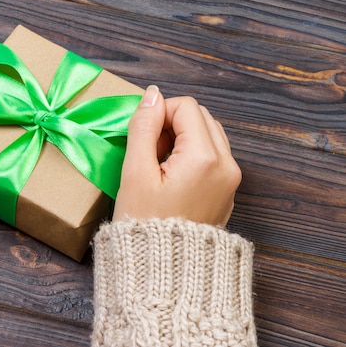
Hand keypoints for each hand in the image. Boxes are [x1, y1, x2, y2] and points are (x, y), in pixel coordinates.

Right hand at [114, 86, 241, 226]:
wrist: (165, 274)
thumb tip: (152, 94)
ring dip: (182, 138)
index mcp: (205, 158)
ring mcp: (231, 180)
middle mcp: (228, 165)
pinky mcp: (227, 191)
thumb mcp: (135, 173)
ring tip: (158, 166)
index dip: (159, 114)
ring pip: (208, 135)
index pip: (186, 106)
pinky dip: (192, 155)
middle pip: (200, 117)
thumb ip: (143, 128)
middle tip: (149, 153)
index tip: (142, 141)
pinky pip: (213, 156)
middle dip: (172, 125)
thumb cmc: (144, 224)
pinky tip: (171, 178)